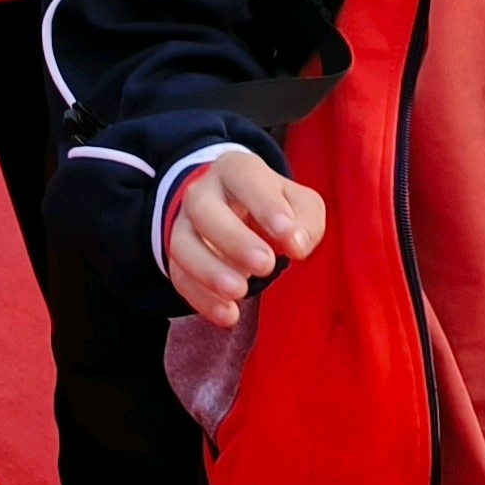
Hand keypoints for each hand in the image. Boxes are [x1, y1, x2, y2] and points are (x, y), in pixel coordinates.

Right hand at [162, 148, 324, 327]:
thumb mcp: (299, 203)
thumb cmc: (274, 206)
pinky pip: (180, 277)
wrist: (234, 209)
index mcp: (236, 170)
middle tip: (265, 265)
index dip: (265, 204)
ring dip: (209, 271)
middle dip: (233, 239)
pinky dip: (201, 299)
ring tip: (240, 291)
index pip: (245, 177)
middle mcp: (204, 193)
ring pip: (182, 244)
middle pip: (205, 209)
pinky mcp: (178, 258)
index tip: (286, 232)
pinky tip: (228, 315)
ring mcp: (185, 225)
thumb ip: (305, 220)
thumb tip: (296, 244)